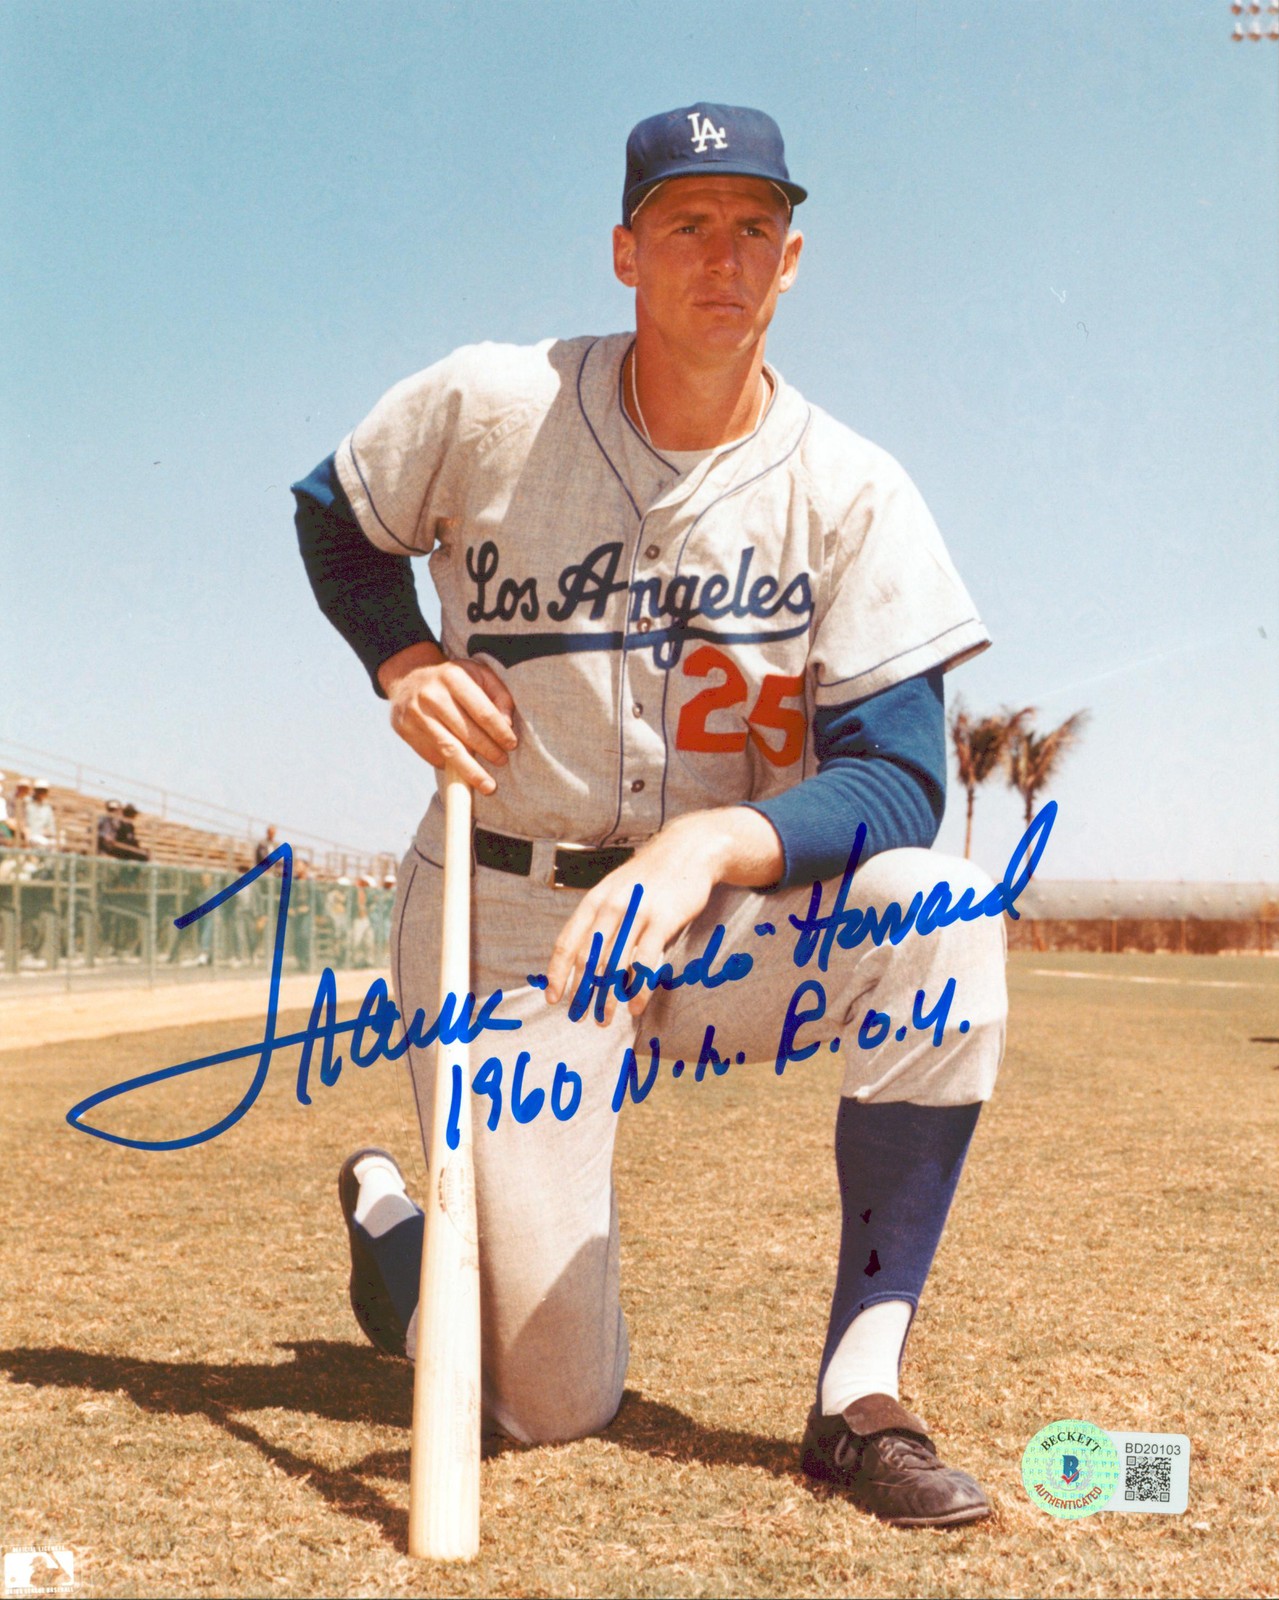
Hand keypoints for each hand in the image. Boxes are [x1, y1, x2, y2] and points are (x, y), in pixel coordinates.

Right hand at [378, 642, 516, 794]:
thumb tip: (507, 725)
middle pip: (466, 732)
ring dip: (471, 770)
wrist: (408, 676)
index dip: (500, 731)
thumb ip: (498, 695)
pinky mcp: (404, 729)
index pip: (483, 711)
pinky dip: (450, 766)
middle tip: (502, 761)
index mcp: (453, 677)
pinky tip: (463, 770)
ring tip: (488, 784)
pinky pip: (432, 755)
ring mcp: (415, 714)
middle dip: (488, 751)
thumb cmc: (452, 679)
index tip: (511, 744)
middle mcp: (431, 695)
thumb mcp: (478, 674)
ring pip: (449, 749)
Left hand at [544, 807, 782, 1024]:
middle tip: (577, 1016)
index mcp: (594, 900)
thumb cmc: (649, 878)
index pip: (567, 942)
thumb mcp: (616, 890)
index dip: (557, 973)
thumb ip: (600, 920)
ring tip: (603, 1019)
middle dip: (580, 992)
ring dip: (606, 997)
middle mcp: (611, 906)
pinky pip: (646, 962)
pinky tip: (635, 1007)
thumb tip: (584, 960)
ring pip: (614, 965)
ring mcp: (637, 912)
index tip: (553, 998)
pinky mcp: (663, 920)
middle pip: (588, 958)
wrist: (687, 851)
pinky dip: (638, 989)